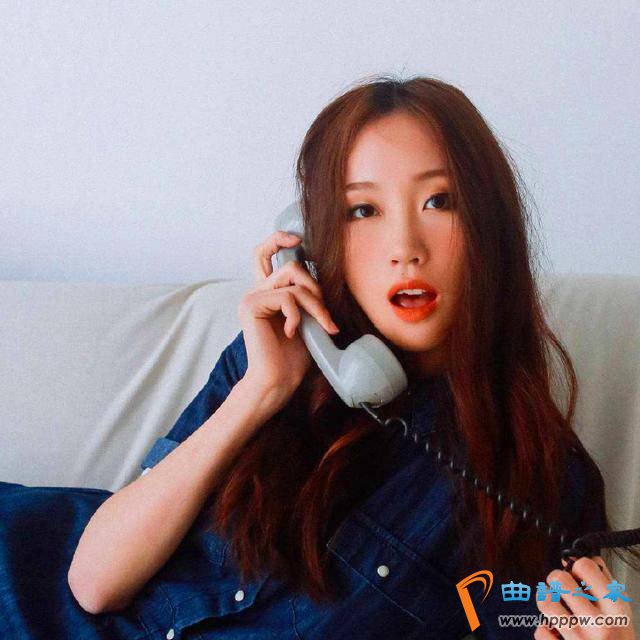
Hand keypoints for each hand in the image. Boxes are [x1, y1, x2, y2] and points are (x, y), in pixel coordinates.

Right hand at [238, 230, 339, 412]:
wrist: (277, 380)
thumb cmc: (293, 356)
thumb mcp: (306, 319)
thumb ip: (306, 296)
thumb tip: (320, 273)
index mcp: (267, 293)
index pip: (265, 254)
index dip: (278, 240)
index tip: (296, 239)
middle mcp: (256, 292)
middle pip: (291, 267)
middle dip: (316, 288)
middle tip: (325, 317)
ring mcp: (251, 298)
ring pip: (293, 282)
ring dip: (314, 304)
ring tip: (321, 326)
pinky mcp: (250, 305)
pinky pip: (287, 297)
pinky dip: (298, 315)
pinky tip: (292, 333)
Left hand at [534, 555, 635, 638]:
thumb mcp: (622, 614)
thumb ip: (605, 584)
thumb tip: (584, 555)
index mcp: (617, 610)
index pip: (585, 565)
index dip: (576, 566)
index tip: (576, 575)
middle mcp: (600, 625)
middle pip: (558, 579)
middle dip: (555, 580)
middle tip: (560, 588)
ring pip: (545, 601)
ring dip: (547, 601)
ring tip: (555, 605)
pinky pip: (541, 630)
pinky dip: (546, 631)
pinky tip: (556, 633)